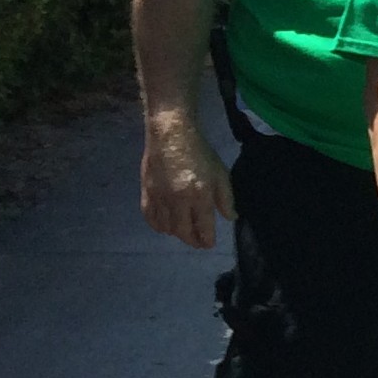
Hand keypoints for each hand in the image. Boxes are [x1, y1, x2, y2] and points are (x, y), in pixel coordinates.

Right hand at [141, 114, 234, 249]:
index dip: (206, 240)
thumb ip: (226, 198)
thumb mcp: (221, 173)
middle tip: (198, 242)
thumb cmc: (200, 152)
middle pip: (183, 232)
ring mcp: (160, 197)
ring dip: (176, 233)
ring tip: (184, 232)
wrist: (171, 134)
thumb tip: (231, 218)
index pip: (203, 227)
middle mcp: (178, 200)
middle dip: (192, 240)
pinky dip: (157, 225)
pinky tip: (165, 225)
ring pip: (166, 227)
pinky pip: (149, 217)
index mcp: (199, 195)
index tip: (209, 244)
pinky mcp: (146, 191)